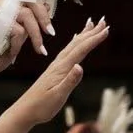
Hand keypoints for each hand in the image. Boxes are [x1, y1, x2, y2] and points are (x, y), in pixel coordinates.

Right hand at [0, 0, 62, 91]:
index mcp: (3, 0)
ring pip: (28, 15)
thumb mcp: (15, 34)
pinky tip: (13, 53)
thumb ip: (28, 21)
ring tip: (39, 50)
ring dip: (36, 35)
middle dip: (44, 17)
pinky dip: (19, 45)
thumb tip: (47, 10)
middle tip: (51, 33)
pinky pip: (19, 31)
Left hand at [4, 18, 109, 132]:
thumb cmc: (41, 106)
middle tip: (104, 22)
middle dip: (91, 32)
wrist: (25, 110)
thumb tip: (80, 66)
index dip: (94, 40)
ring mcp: (56, 66)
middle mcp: (59, 64)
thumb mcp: (58, 96)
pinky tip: (75, 41)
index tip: (107, 31)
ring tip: (91, 25)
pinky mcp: (54, 71)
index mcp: (62, 68)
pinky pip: (67, 52)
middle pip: (77, 44)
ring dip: (83, 35)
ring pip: (72, 46)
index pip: (81, 50)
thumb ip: (70, 81)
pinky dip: (74, 44)